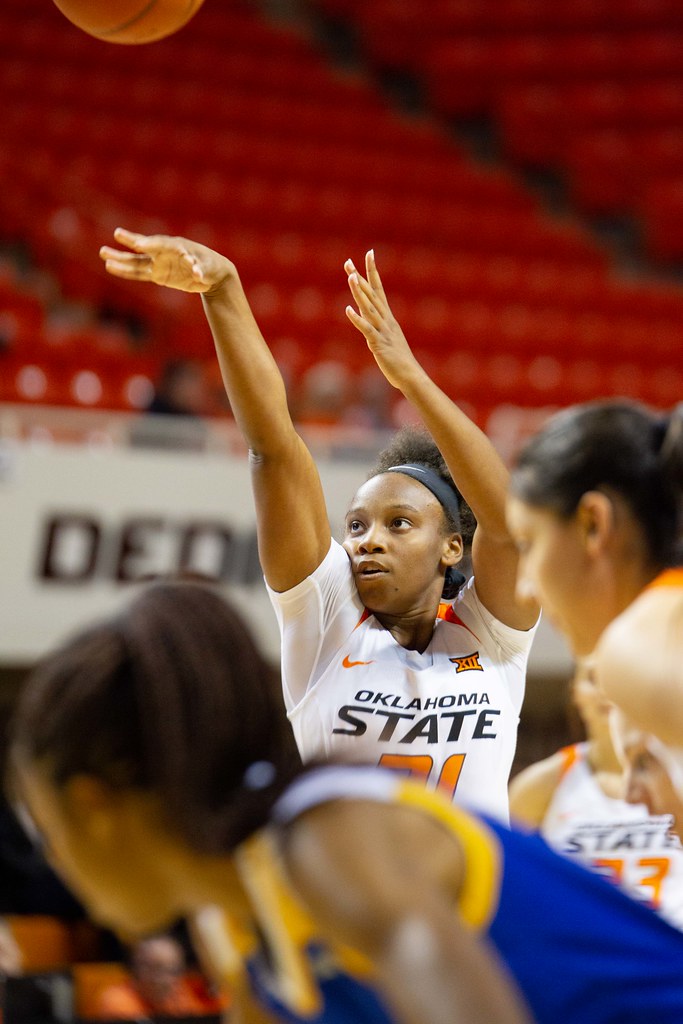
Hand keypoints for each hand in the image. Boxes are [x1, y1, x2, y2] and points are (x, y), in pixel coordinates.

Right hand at [99, 228, 234, 294]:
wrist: (212, 274)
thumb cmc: (212, 266)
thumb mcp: (209, 268)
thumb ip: (201, 269)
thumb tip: (197, 273)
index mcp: (178, 246)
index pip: (161, 244)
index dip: (150, 244)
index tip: (139, 244)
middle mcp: (165, 252)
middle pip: (145, 247)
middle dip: (132, 241)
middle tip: (118, 234)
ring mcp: (159, 263)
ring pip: (136, 261)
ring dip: (120, 258)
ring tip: (103, 253)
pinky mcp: (158, 274)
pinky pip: (139, 273)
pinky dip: (126, 271)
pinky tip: (111, 267)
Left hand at [345, 250, 419, 389]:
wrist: (411, 376)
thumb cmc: (399, 360)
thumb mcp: (388, 339)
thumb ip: (378, 327)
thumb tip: (368, 318)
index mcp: (388, 318)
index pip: (379, 289)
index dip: (373, 272)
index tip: (369, 254)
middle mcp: (386, 320)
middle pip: (371, 294)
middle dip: (360, 277)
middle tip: (348, 262)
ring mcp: (383, 331)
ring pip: (369, 308)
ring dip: (359, 292)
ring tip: (350, 277)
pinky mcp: (378, 344)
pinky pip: (366, 329)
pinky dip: (357, 319)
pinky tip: (348, 309)